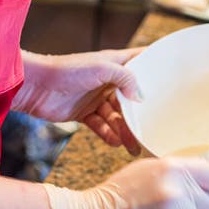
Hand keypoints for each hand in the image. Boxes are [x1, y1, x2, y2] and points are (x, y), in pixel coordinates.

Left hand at [14, 49, 143, 154]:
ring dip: (124, 131)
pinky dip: (107, 134)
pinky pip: (101, 126)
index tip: (173, 78)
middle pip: (131, 100)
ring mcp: (95, 98)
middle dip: (141, 115)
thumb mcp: (102, 68)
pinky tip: (114, 142)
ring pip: (116, 117)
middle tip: (151, 130)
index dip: (155, 68)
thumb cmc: (67, 70)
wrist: (35, 86)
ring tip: (132, 146)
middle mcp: (107, 81)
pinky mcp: (84, 113)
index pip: (140, 62)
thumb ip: (126, 79)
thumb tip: (142, 97)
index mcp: (114, 64)